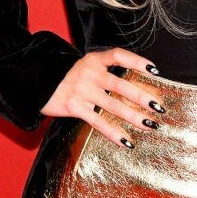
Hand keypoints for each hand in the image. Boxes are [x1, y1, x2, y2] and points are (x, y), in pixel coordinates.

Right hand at [41, 47, 165, 146]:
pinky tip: (126, 141)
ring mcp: (81, 90)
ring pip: (112, 105)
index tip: (155, 70)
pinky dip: (113, 132)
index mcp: (94, 60)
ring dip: (134, 116)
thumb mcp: (85, 67)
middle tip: (159, 107)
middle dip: (142, 96)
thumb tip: (135, 86)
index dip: (137, 62)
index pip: (118, 56)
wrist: (37, 83)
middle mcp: (88, 73)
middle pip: (120, 85)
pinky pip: (97, 121)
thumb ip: (105, 72)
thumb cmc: (68, 77)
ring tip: (150, 125)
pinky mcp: (74, 107)